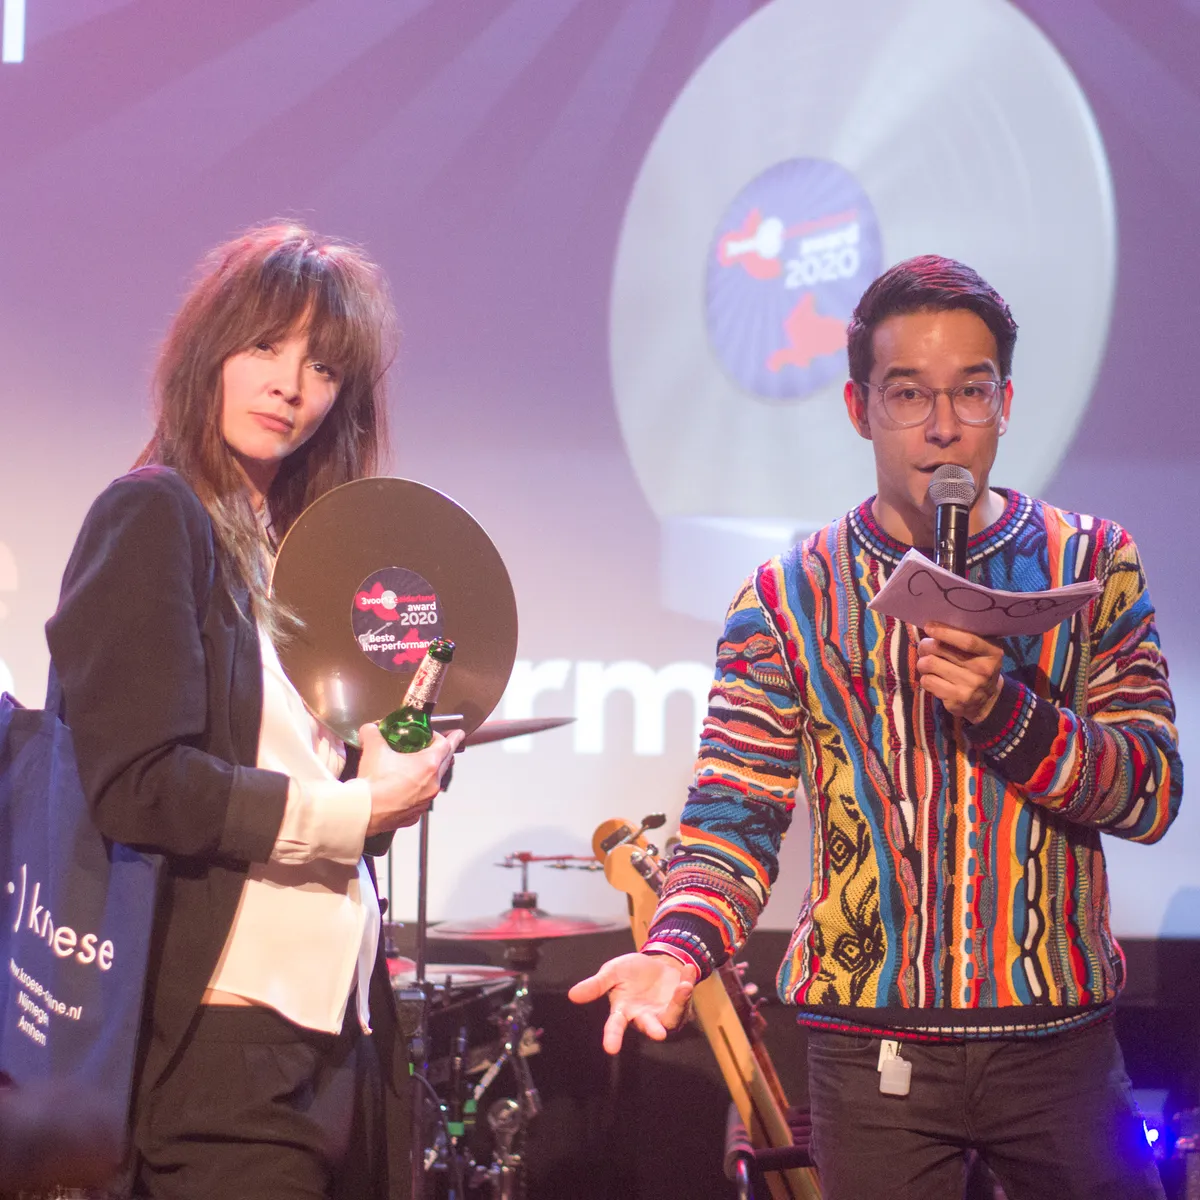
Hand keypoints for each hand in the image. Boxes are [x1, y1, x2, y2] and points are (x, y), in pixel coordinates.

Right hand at [358, 723, 462, 835]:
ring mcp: (425, 801)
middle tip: (448, 746)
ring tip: (422, 767)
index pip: (447, 745)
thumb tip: (369, 729)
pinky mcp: (414, 814)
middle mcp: (432, 784)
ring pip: (434, 783)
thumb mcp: (374, 749)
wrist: (365, 812)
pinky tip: (406, 789)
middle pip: (445, 763)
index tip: (454, 734)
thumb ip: (373, 733)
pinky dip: (417, 792)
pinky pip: (421, 800)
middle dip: (445, 753)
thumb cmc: (374, 783)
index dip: (448, 737)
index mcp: (428, 765)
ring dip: (430, 773)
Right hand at [567, 952, 697, 1054]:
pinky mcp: (680, 1006)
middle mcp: (643, 1017)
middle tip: (659, 1034)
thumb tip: (572, 995)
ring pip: (672, 1018)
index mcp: (623, 1011)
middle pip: (649, 1027)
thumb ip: (596, 985)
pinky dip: (688, 984)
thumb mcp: (611, 972)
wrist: (655, 963)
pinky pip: (686, 1001)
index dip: (613, 1037)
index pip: (615, 1026)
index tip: (610, 1049)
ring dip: (679, 1003)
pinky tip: (689, 970)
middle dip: (654, 1029)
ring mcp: (663, 1014)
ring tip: (683, 987)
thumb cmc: (630, 972)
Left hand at [916, 622, 1003, 722]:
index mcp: (992, 653)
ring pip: (929, 664)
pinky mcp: (956, 700)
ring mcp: (970, 687)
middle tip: (924, 647)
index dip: (944, 632)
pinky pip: (927, 681)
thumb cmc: (978, 667)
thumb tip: (933, 627)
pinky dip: (925, 677)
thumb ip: (965, 637)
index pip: (967, 640)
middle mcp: (983, 670)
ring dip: (922, 662)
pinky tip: (933, 678)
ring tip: (927, 663)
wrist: (987, 700)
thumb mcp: (982, 650)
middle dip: (926, 645)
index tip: (929, 626)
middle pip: (940, 649)